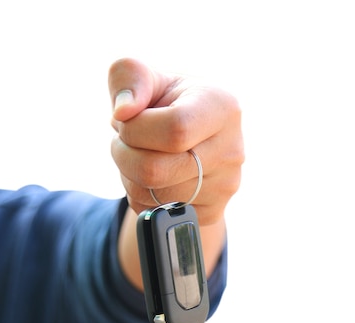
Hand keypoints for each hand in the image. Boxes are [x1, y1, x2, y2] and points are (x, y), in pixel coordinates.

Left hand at [109, 58, 243, 286]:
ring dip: (129, 176)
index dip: (136, 129)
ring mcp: (225, 186)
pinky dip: (141, 197)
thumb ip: (129, 77)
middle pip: (157, 171)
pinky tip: (151, 176)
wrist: (194, 138)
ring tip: (139, 154)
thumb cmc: (167, 101)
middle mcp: (232, 150)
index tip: (127, 119)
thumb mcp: (147, 76)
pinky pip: (158, 213)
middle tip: (122, 140)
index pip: (175, 130)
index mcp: (222, 108)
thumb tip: (123, 112)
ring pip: (153, 196)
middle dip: (123, 155)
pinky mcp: (212, 212)